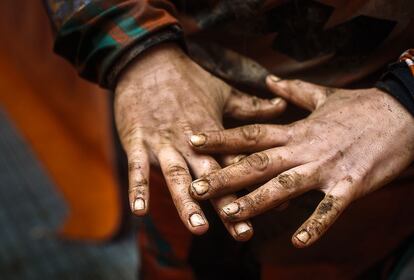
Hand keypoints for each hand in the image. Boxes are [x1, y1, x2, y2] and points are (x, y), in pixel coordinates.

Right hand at [114, 44, 285, 239]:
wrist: (148, 61)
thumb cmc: (188, 79)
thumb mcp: (222, 91)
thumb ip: (251, 105)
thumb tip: (282, 107)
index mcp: (213, 133)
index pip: (237, 162)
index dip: (256, 183)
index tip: (278, 205)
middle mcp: (190, 142)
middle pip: (211, 177)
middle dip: (227, 204)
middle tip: (243, 232)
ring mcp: (163, 142)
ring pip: (176, 176)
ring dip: (187, 203)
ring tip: (199, 228)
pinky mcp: (137, 140)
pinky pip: (137, 167)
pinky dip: (137, 188)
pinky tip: (140, 211)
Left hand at [189, 75, 413, 246]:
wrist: (404, 114)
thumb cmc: (362, 107)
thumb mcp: (324, 95)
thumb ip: (293, 91)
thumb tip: (270, 79)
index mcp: (296, 131)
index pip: (250, 134)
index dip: (220, 138)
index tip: (193, 140)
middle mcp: (304, 149)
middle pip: (257, 163)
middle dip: (225, 176)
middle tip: (196, 187)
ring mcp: (326, 168)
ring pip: (284, 187)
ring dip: (257, 201)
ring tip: (230, 213)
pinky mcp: (350, 185)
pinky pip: (329, 210)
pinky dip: (315, 225)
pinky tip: (298, 242)